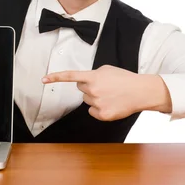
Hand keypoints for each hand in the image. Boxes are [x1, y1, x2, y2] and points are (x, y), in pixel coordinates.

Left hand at [42, 65, 171, 120]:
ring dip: (95, 98)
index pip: (70, 76)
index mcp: (93, 76)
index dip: (55, 77)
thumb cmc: (125, 79)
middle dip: (89, 88)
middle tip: (105, 87)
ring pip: (87, 101)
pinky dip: (99, 110)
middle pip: (81, 90)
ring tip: (111, 95)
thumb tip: (85, 81)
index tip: (43, 79)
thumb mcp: (107, 69)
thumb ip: (93, 74)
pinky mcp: (102, 115)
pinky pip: (92, 112)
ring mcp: (97, 103)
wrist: (141, 91)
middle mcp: (92, 90)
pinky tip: (111, 104)